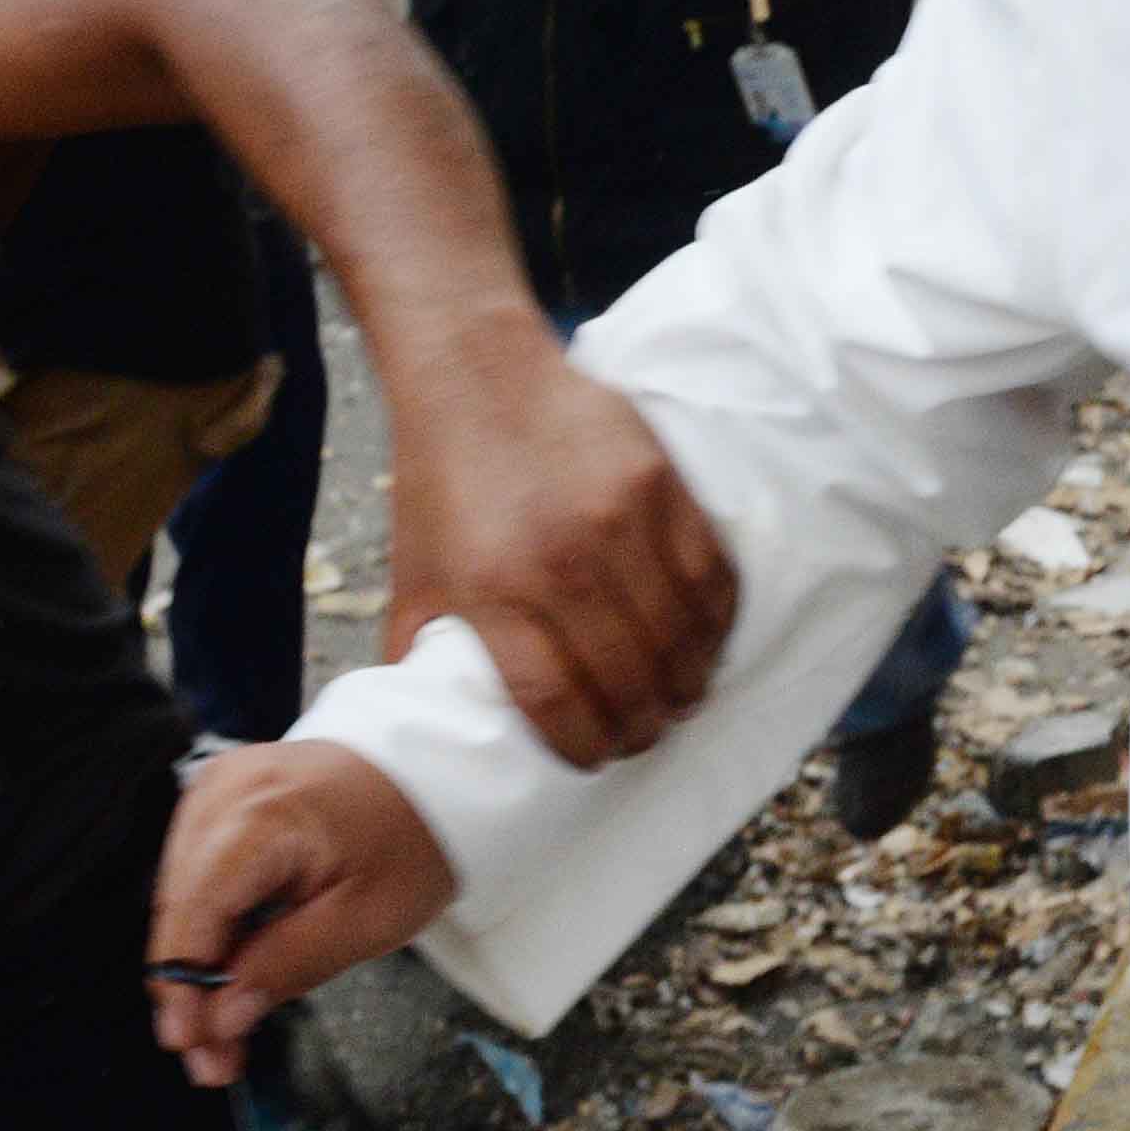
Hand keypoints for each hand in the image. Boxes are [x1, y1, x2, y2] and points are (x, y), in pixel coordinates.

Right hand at [147, 742, 455, 1082]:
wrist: (442, 773)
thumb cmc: (416, 839)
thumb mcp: (368, 918)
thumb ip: (288, 965)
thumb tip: (222, 1016)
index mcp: (257, 815)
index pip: (194, 912)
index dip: (184, 987)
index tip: (193, 1049)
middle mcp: (221, 792)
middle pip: (178, 907)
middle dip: (189, 990)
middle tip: (212, 1059)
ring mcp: (217, 788)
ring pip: (181, 894)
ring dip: (197, 965)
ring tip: (223, 1030)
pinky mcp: (225, 797)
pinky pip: (198, 871)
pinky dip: (212, 926)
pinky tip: (230, 973)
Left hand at [374, 322, 735, 763]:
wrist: (476, 372)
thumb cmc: (441, 479)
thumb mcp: (414, 572)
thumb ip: (419, 651)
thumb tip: (423, 725)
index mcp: (492, 592)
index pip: (556, 704)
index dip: (583, 747)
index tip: (592, 758)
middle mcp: (560, 563)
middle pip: (627, 681)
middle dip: (641, 728)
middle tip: (644, 737)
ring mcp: (619, 522)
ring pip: (680, 638)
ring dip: (686, 684)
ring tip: (680, 700)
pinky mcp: (662, 486)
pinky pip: (710, 577)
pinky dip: (715, 623)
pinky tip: (704, 642)